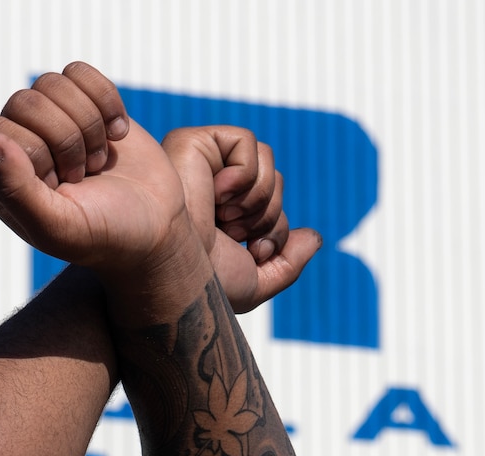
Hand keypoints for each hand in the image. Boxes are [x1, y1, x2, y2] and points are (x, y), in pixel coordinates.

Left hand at [0, 64, 208, 319]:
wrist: (156, 228)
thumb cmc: (104, 235)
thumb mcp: (58, 226)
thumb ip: (14, 190)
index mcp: (0, 176)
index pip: (1, 130)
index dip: (40, 153)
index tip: (63, 185)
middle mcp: (18, 143)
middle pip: (28, 102)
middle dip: (69, 141)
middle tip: (83, 175)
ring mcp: (49, 119)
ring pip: (54, 83)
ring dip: (89, 124)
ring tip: (97, 161)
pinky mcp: (81, 101)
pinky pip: (81, 73)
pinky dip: (107, 102)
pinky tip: (115, 134)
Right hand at [162, 126, 321, 312]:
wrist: (169, 266)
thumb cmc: (200, 280)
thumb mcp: (254, 283)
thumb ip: (288, 264)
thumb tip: (315, 237)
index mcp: (223, 221)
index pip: (274, 212)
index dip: (274, 233)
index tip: (252, 252)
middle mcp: (211, 191)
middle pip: (274, 184)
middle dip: (267, 217)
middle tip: (233, 233)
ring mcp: (201, 164)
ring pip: (267, 162)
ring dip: (258, 198)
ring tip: (224, 216)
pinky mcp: (193, 142)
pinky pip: (249, 143)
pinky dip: (244, 173)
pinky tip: (217, 194)